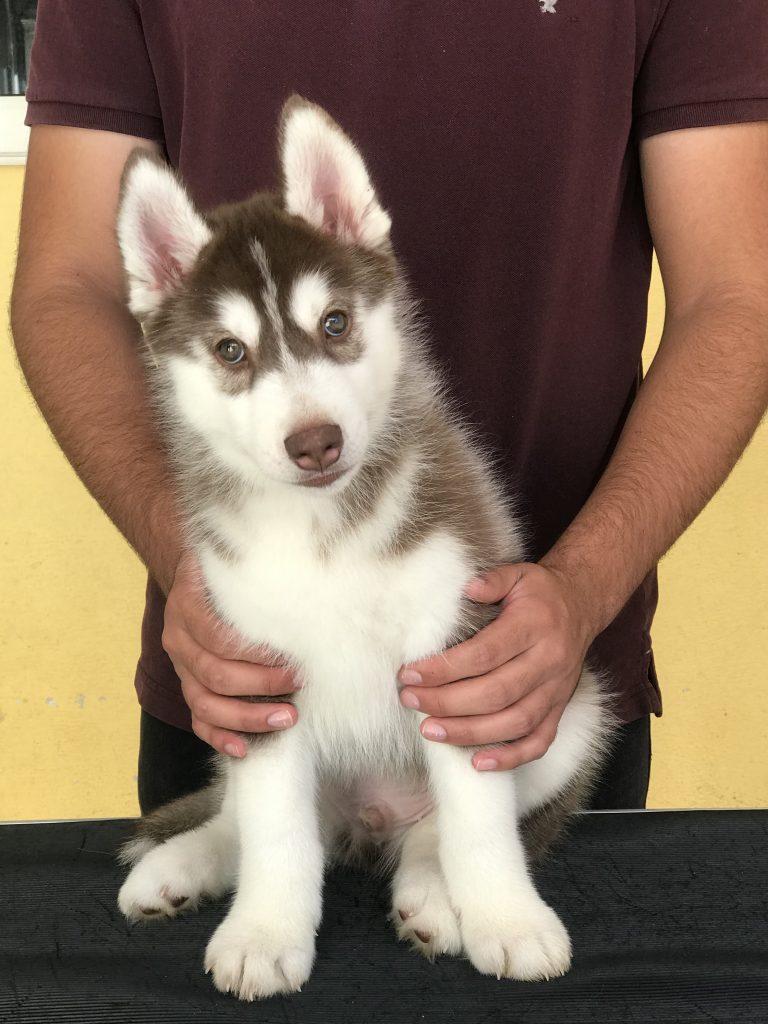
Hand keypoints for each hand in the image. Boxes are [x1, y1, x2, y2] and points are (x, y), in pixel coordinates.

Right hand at [162, 552, 297, 756]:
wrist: (195, 576)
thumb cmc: (226, 575)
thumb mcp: (238, 566)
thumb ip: (261, 578)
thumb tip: (311, 592)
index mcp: (188, 606)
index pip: (219, 638)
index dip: (257, 654)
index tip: (294, 660)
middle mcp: (178, 638)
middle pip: (216, 674)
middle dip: (262, 686)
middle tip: (299, 687)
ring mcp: (180, 667)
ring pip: (204, 703)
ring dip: (246, 717)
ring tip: (285, 719)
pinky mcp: (187, 686)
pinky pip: (197, 719)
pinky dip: (219, 737)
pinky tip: (244, 747)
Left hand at [397, 563, 592, 770]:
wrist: (582, 605)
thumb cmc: (540, 592)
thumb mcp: (518, 574)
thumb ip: (492, 580)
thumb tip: (467, 587)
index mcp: (534, 627)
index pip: (484, 654)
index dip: (445, 668)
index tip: (411, 673)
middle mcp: (548, 662)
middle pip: (495, 692)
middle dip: (447, 702)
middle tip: (410, 700)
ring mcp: (556, 691)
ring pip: (514, 722)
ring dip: (469, 732)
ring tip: (430, 730)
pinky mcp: (559, 709)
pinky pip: (539, 742)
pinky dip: (510, 758)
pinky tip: (477, 763)